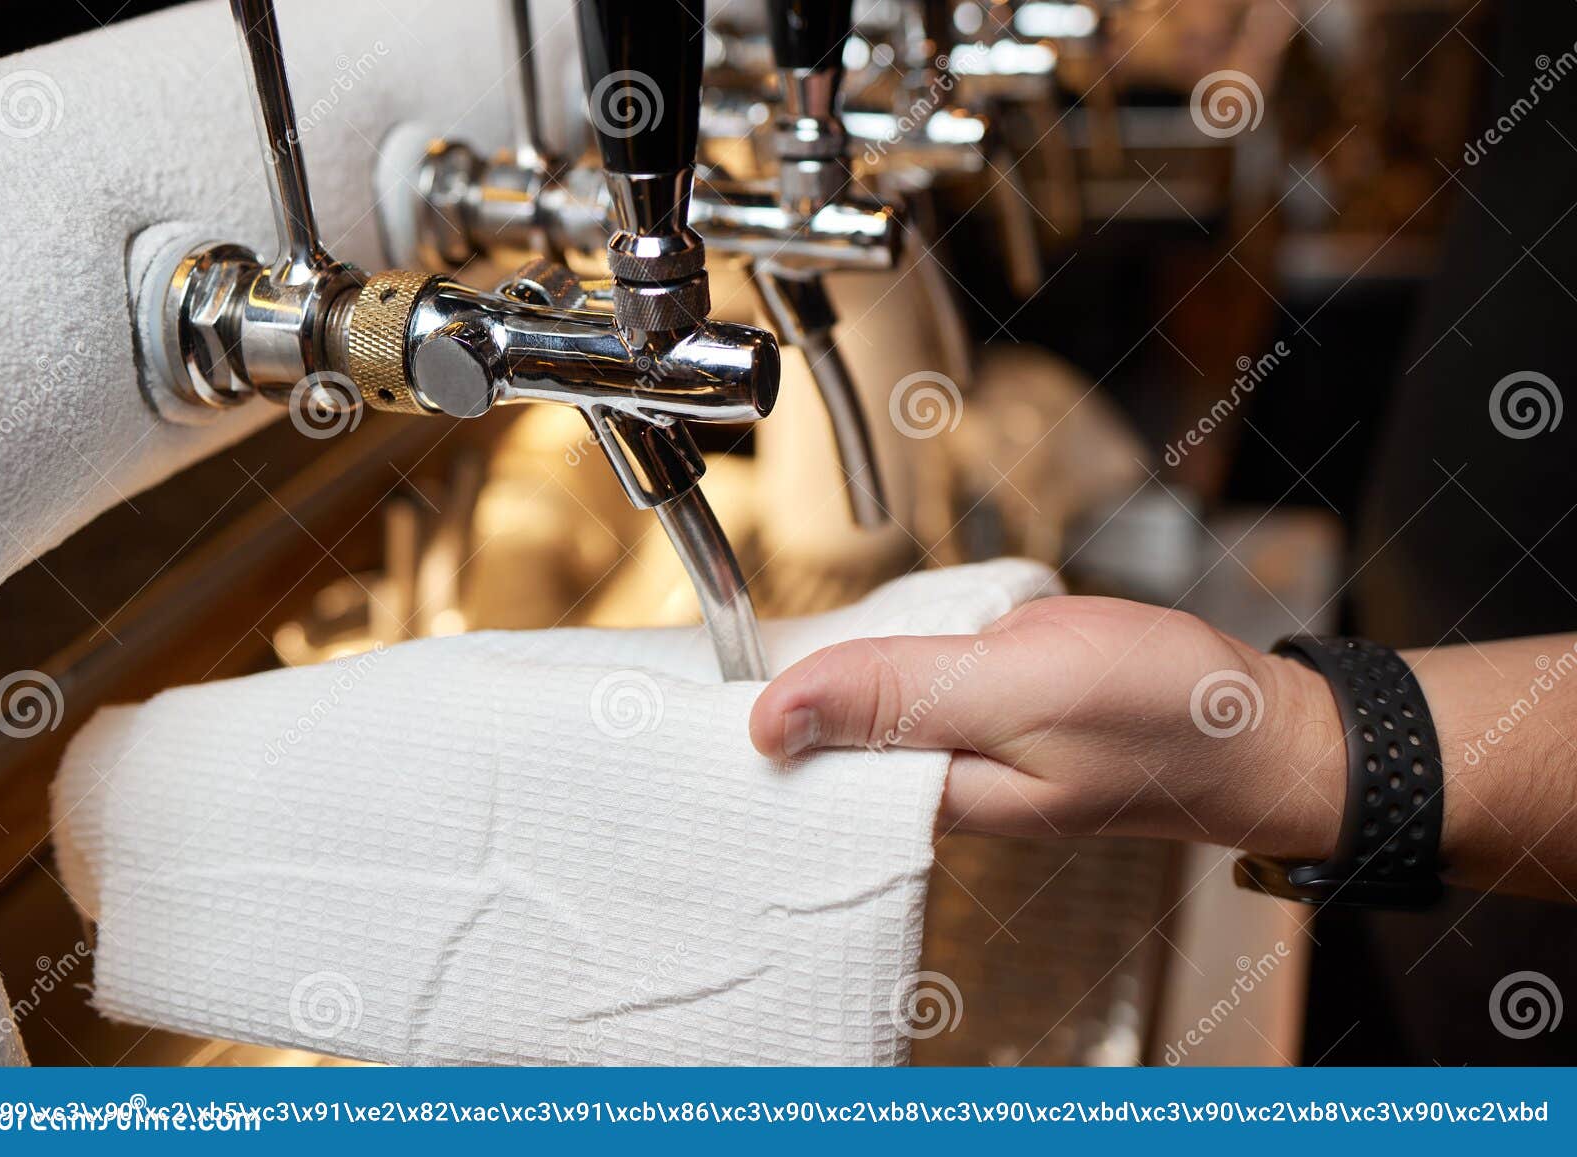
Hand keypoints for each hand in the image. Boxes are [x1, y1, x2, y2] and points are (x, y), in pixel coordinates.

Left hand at [749, 595, 1346, 857]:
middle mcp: (939, 786)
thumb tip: (769, 719)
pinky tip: (854, 640)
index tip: (680, 684)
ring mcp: (967, 752)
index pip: (803, 774)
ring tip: (744, 638)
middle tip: (699, 646)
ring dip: (823, 677)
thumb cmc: (1164, 717)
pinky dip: (883, 664)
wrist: (1260, 724)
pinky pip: (912, 692)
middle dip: (768, 700)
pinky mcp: (993, 716)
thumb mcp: (1018, 691)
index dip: (739, 728)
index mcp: (932, 799)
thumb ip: (898, 698)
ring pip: (865, 714)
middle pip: (823, 748)